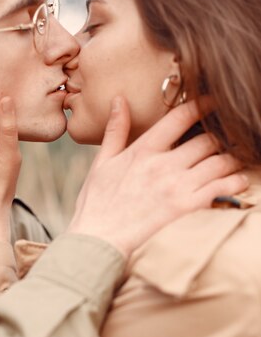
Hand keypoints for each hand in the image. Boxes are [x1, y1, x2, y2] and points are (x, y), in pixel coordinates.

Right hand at [67, 96, 247, 255]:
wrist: (97, 237)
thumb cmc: (97, 202)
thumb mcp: (102, 161)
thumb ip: (115, 129)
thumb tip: (120, 99)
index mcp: (143, 149)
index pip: (180, 117)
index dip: (203, 104)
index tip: (214, 101)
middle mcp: (163, 164)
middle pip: (207, 139)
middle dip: (221, 136)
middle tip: (231, 135)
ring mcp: (175, 186)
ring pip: (219, 161)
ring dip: (233, 158)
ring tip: (237, 157)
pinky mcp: (184, 207)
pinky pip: (219, 189)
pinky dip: (234, 182)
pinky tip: (239, 180)